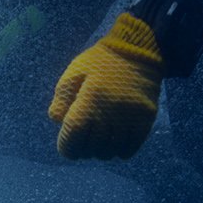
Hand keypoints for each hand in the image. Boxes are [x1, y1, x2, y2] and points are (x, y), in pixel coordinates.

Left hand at [47, 13, 162, 159]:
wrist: (138, 51)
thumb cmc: (100, 62)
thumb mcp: (74, 73)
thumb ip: (62, 98)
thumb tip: (57, 120)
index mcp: (90, 98)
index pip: (74, 135)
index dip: (67, 147)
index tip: (67, 148)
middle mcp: (110, 111)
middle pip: (91, 147)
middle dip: (82, 150)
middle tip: (82, 143)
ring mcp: (130, 117)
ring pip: (110, 151)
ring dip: (100, 151)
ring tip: (98, 142)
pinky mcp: (145, 120)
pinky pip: (129, 149)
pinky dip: (118, 151)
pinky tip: (114, 142)